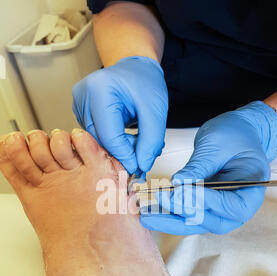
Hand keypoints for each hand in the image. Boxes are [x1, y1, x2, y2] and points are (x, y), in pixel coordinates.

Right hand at [73, 56, 167, 173]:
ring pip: (96, 141)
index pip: (109, 136)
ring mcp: (79, 103)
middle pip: (100, 140)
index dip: (125, 156)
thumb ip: (151, 141)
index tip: (138, 166)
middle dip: (122, 152)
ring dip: (118, 148)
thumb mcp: (155, 111)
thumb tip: (141, 165)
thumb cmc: (144, 80)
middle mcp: (84, 95)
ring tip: (137, 140)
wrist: (135, 67)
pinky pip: (95, 136)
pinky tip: (125, 135)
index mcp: (100, 89)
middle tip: (142, 153)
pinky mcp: (80, 111)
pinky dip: (112, 141)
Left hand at [141, 101, 276, 234]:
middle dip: (182, 212)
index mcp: (251, 192)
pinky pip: (187, 215)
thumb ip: (200, 166)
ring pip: (195, 223)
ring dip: (170, 220)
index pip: (229, 206)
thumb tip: (178, 183)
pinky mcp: (205, 208)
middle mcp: (238, 208)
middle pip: (210, 221)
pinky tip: (151, 212)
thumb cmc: (234, 135)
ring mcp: (221, 211)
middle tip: (159, 202)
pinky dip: (169, 214)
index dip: (205, 201)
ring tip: (146, 215)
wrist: (237, 134)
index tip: (181, 191)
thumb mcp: (217, 145)